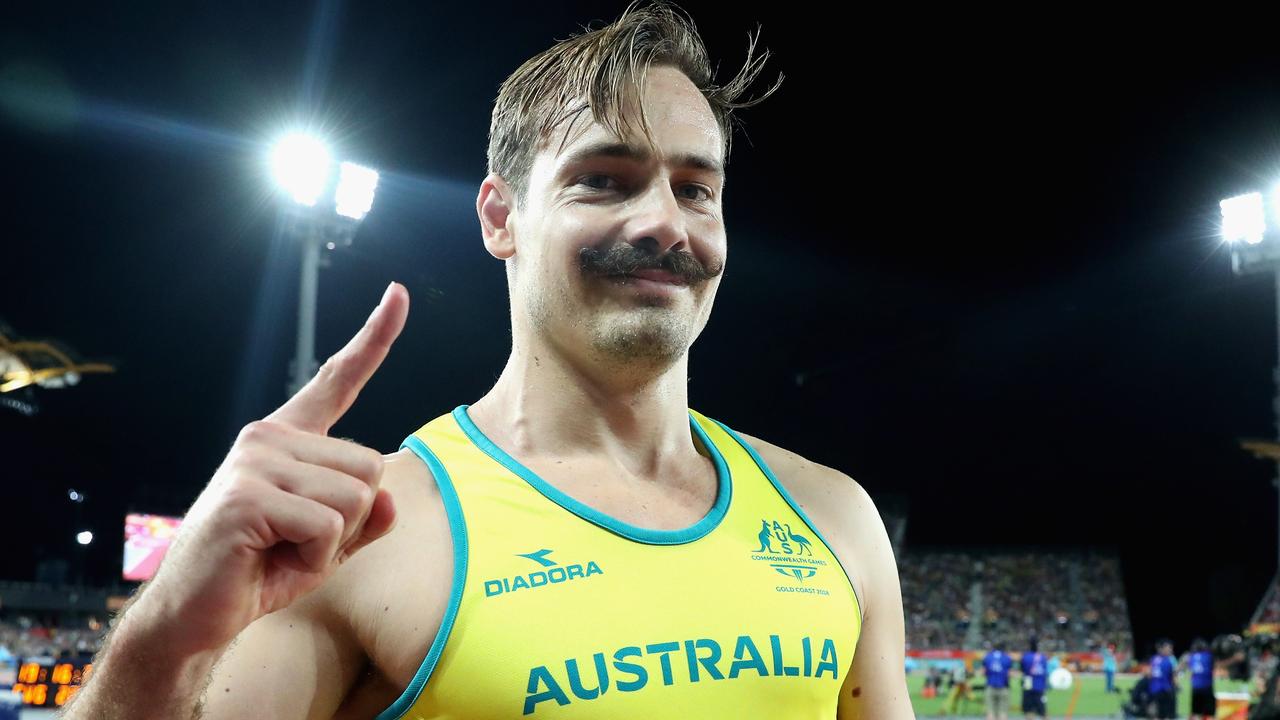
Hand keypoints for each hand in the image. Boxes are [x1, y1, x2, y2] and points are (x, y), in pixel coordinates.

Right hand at [134, 282, 408, 655]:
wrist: (195, 615)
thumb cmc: (259, 572)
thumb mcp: (327, 544)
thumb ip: (364, 518)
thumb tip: (390, 497)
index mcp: (288, 439)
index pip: (338, 380)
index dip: (374, 339)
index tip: (398, 293)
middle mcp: (269, 437)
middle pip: (371, 466)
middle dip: (353, 519)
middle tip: (297, 541)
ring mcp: (256, 461)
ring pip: (357, 496)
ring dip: (332, 541)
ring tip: (280, 550)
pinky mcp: (248, 495)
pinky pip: (329, 525)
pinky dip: (315, 557)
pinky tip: (271, 559)